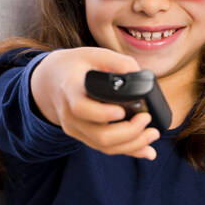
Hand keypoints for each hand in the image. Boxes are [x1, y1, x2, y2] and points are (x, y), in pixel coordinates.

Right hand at [29, 46, 160, 159]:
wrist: (51, 81)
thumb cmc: (76, 66)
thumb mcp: (93, 54)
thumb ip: (117, 62)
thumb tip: (139, 74)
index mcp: (70, 90)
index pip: (81, 108)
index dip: (103, 113)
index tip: (123, 110)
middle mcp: (70, 114)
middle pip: (99, 134)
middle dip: (128, 133)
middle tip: (147, 120)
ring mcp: (75, 128)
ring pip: (103, 146)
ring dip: (132, 145)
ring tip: (152, 135)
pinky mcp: (82, 136)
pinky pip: (105, 148)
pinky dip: (127, 150)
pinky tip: (146, 150)